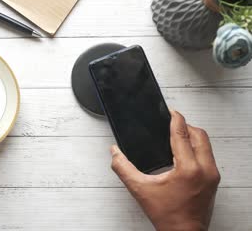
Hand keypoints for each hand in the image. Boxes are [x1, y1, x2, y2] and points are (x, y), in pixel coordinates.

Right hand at [111, 110, 220, 230]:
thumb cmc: (167, 215)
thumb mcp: (140, 189)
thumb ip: (123, 168)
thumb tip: (114, 152)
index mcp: (188, 169)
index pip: (183, 135)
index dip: (176, 120)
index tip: (171, 112)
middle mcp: (205, 170)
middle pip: (200, 135)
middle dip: (186, 126)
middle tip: (173, 122)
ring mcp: (212, 175)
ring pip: (206, 144)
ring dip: (193, 136)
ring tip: (178, 134)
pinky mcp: (214, 180)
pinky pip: (208, 155)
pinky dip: (198, 147)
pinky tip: (185, 150)